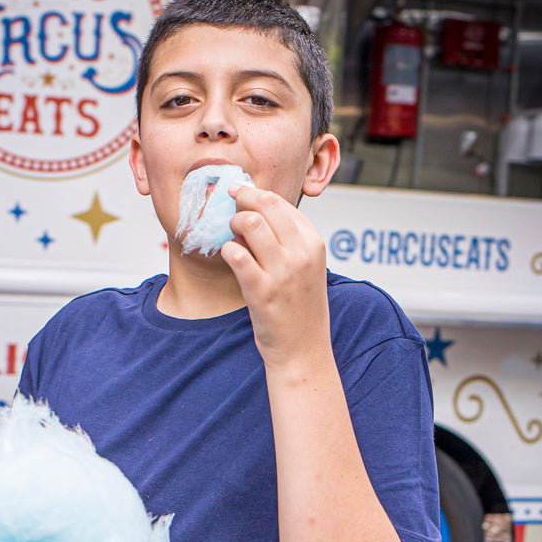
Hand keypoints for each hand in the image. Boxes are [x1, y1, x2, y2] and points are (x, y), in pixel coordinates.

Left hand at [220, 185, 330, 367]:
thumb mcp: (306, 266)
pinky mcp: (262, 291)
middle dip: (240, 202)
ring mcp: (282, 272)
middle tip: (230, 209)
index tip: (238, 192)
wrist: (303, 349)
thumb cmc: (300, 307)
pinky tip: (231, 257)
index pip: (280, 203)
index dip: (254, 193)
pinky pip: (236, 254)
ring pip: (249, 223)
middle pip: (264, 206)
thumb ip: (288, 239)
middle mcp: (301, 253)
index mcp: (313, 243)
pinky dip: (228, 250)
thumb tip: (256, 210)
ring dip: (233, 225)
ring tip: (233, 238)